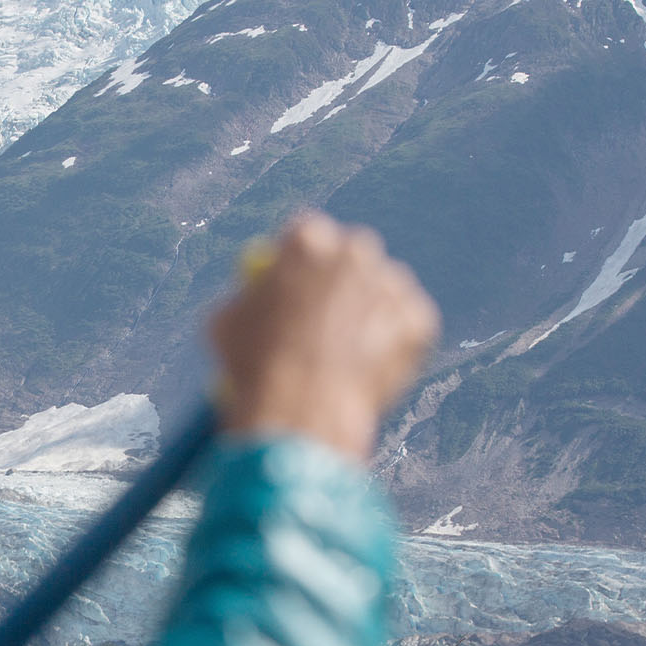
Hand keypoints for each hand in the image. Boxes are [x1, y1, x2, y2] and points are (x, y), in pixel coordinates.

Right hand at [208, 212, 439, 462]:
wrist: (303, 409)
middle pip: (350, 256)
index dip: (297, 263)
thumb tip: (254, 298)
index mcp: (308, 239)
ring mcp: (392, 284)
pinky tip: (364, 372)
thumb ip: (246, 299)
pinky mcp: (419, 320)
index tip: (295, 284)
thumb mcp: (225, 322)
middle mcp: (355, 250)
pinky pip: (405, 328)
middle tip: (326, 316)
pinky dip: (390, 347)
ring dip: (369, 312)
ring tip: (343, 357)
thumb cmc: (255, 367)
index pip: (305, 236)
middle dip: (340, 280)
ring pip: (382, 291)